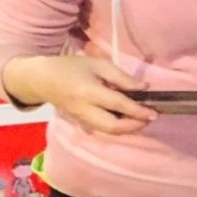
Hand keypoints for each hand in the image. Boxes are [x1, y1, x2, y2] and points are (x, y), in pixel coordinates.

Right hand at [0, 55, 157, 135]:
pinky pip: (100, 129)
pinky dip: (116, 128)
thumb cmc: (72, 67)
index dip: (138, 110)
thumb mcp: (99, 64)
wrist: (42, 79)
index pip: (118, 104)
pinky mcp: (78, 123)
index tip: (154, 112)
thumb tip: (144, 88)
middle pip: (112, 126)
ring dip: (126, 129)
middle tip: (149, 118)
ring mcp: (80, 119)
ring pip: (107, 131)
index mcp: (89, 92)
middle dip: (134, 126)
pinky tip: (127, 120)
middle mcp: (84, 109)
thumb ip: (122, 77)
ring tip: (141, 120)